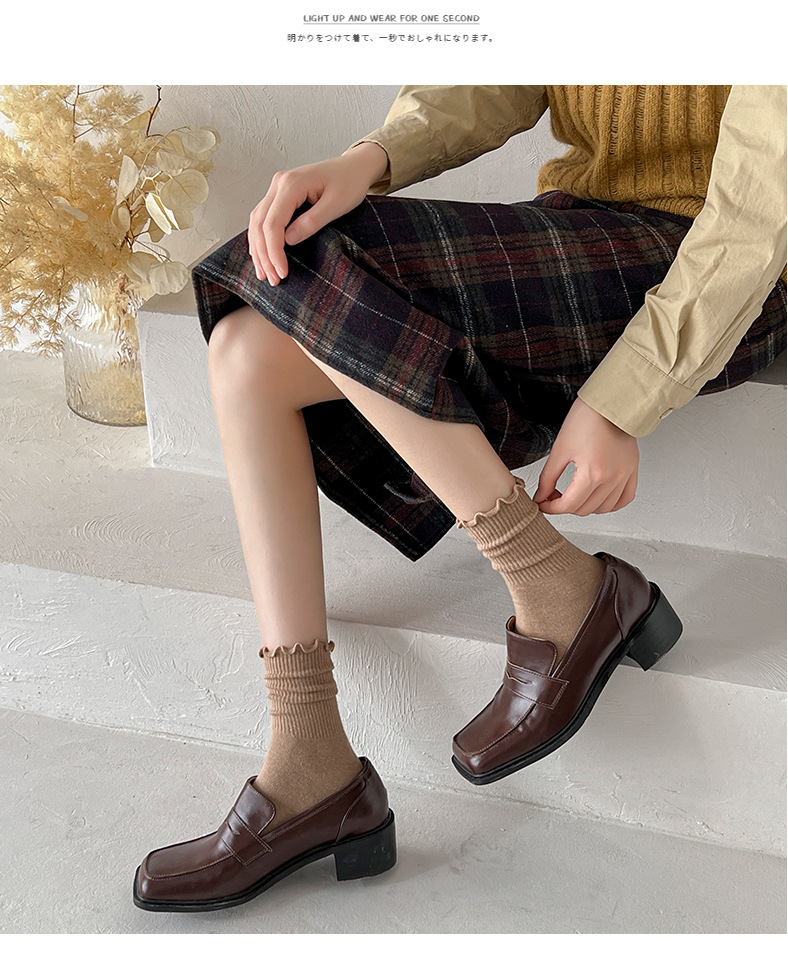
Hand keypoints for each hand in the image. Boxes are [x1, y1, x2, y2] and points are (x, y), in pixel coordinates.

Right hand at [247, 142, 388, 286]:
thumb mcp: (336, 204)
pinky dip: (260, 237)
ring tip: (264, 273)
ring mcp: (277, 187)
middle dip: (264, 254)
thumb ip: (312, 222)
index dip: (274, 251)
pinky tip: (262, 255)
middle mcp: (279, 183)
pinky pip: (263, 217)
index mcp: (292, 183)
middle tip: (272, 279)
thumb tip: (288, 240)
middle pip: (260, 223)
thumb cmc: (349, 183)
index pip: (273, 223)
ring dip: (258, 248)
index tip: (281, 272)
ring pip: (257, 221)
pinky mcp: (280, 194)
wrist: (354, 167)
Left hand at [533, 397, 638, 515]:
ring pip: (603, 508)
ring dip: (586, 506)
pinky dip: (610, 504)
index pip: (569, 505)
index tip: (543, 504)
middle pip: (585, 509)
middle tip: (554, 496)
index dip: (551, 508)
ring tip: (574, 495)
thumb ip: (548, 478)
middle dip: (565, 506)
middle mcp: (611, 478)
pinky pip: (624, 499)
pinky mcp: (632, 470)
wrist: (610, 403)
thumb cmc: (586, 419)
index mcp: (592, 473)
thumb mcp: (560, 449)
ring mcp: (624, 476)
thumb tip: (541, 496)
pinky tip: (598, 498)